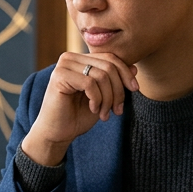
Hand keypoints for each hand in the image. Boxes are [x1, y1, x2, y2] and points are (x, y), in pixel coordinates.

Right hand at [21, 52, 137, 165]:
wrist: (57, 133)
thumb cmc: (78, 116)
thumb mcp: (104, 97)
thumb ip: (115, 82)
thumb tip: (134, 67)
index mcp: (81, 59)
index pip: (110, 58)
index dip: (126, 73)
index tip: (135, 89)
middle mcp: (71, 58)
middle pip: (108, 66)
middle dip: (118, 90)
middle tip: (117, 110)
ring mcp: (64, 65)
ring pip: (101, 75)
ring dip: (108, 99)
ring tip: (104, 114)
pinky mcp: (59, 76)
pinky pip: (90, 83)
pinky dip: (97, 99)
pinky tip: (93, 109)